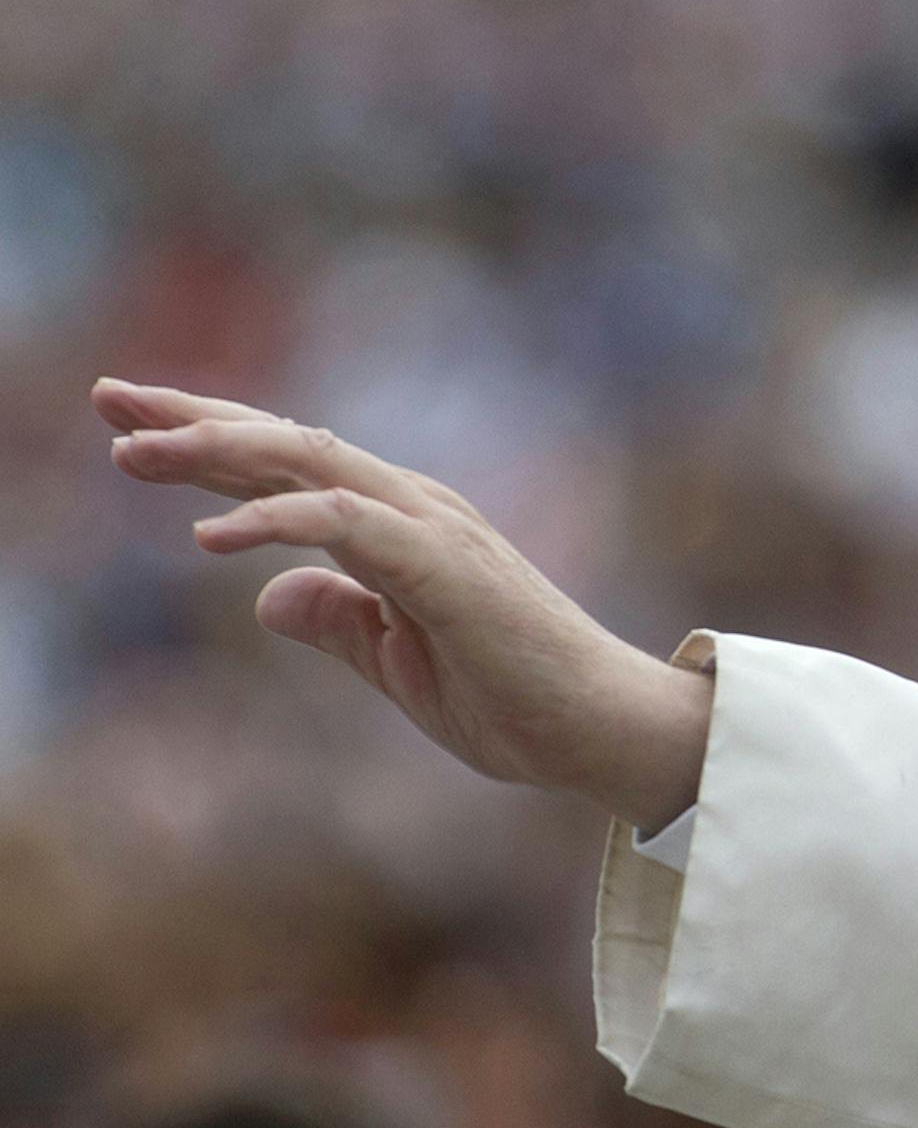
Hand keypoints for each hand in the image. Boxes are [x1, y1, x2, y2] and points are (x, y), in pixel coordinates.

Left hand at [94, 379, 711, 830]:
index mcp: (403, 529)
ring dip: (216, 452)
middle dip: (192, 417)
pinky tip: (210, 537)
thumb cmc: (516, 701)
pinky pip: (346, 524)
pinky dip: (275, 518)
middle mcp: (415, 510)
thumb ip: (337, 622)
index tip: (128, 427)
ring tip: (132, 454)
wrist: (601, 731)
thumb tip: (264, 594)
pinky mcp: (445, 568)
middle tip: (106, 397)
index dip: (209, 439)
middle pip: (288, 440)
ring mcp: (433, 531)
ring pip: (310, 462)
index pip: (293, 465)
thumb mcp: (397, 664)